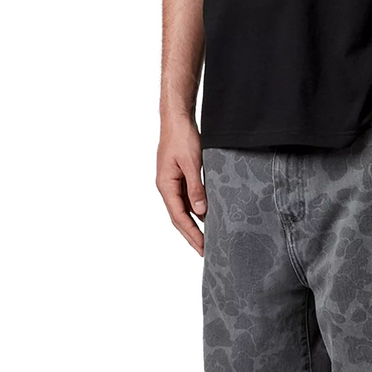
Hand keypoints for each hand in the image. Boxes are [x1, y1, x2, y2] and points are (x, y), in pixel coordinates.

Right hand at [156, 115, 206, 255]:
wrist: (176, 119)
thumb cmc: (181, 137)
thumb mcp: (192, 162)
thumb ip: (196, 187)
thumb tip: (201, 212)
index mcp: (165, 185)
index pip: (179, 217)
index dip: (191, 234)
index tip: (202, 247)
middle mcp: (166, 187)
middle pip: (178, 218)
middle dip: (191, 235)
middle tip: (204, 252)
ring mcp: (172, 183)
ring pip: (182, 210)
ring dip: (193, 225)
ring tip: (206, 239)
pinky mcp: (178, 177)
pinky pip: (186, 199)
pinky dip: (195, 211)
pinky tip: (206, 216)